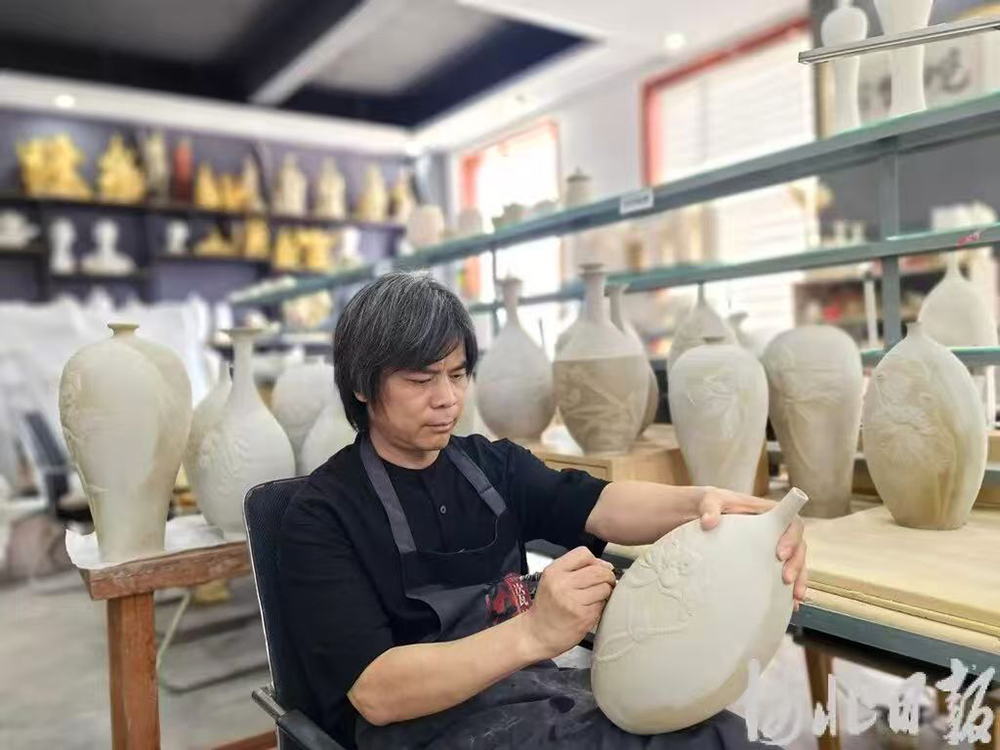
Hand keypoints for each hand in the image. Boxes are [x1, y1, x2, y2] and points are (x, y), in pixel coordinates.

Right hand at [521, 547, 616, 659]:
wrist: (537, 635)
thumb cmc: (547, 608)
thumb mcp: (552, 581)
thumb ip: (575, 569)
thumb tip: (605, 565)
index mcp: (554, 571)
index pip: (584, 553)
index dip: (595, 561)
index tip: (596, 569)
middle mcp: (562, 584)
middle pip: (598, 571)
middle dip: (607, 577)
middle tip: (605, 583)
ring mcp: (573, 601)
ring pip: (604, 587)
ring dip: (605, 592)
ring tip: (596, 598)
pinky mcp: (583, 616)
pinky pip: (602, 604)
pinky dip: (600, 606)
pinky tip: (590, 610)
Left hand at [696, 487, 807, 609]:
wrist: (694, 516)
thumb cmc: (708, 505)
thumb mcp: (708, 500)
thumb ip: (709, 506)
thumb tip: (709, 522)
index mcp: (766, 514)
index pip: (792, 523)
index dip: (792, 538)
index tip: (780, 554)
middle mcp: (773, 532)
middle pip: (798, 546)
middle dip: (796, 564)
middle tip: (786, 579)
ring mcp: (768, 548)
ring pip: (794, 563)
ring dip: (798, 580)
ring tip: (794, 597)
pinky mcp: (760, 563)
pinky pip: (780, 576)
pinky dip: (787, 590)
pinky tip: (789, 604)